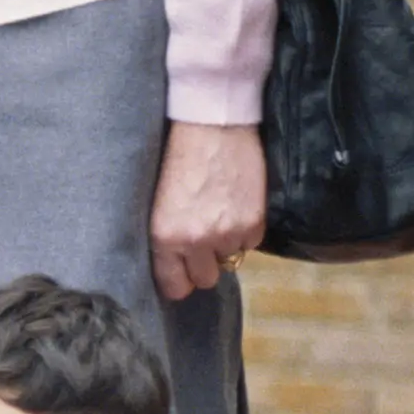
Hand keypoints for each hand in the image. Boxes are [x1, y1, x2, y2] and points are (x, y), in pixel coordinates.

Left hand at [149, 120, 265, 301]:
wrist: (213, 126)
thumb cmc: (178, 159)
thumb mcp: (157, 204)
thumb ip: (165, 239)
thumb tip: (175, 267)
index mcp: (166, 237)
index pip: (175, 287)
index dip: (179, 281)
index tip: (181, 272)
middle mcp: (198, 241)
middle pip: (206, 279)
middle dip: (203, 264)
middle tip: (202, 241)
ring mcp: (229, 233)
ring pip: (230, 259)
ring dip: (225, 244)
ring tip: (219, 213)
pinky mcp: (255, 222)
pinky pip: (251, 243)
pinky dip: (245, 230)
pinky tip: (236, 206)